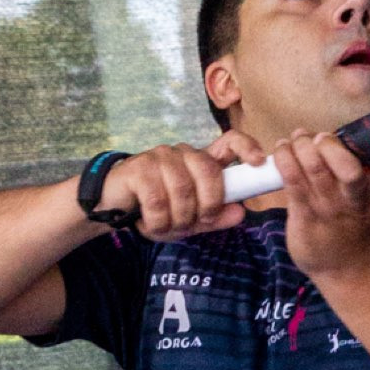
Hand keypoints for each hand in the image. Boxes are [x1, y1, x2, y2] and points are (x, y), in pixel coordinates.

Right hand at [94, 131, 266, 239]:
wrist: (111, 207)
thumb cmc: (155, 210)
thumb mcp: (190, 220)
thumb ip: (215, 217)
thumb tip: (241, 213)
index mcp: (200, 162)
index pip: (230, 142)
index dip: (247, 148)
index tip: (259, 163)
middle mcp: (183, 153)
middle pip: (208, 172)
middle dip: (207, 206)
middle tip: (196, 224)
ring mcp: (160, 157)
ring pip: (183, 190)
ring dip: (177, 219)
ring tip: (167, 227)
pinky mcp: (139, 168)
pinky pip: (158, 200)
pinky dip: (157, 221)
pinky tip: (149, 224)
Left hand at [271, 132, 369, 281]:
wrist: (342, 266)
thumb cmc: (356, 222)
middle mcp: (352, 198)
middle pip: (347, 167)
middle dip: (329, 144)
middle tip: (319, 138)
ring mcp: (327, 207)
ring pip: (314, 168)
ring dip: (301, 146)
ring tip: (295, 140)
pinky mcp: (304, 214)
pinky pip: (291, 181)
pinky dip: (284, 160)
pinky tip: (282, 150)